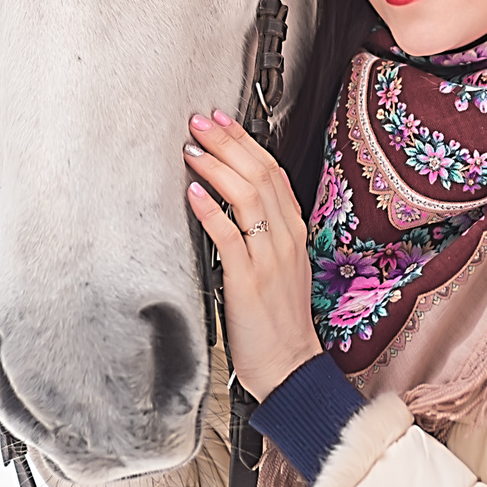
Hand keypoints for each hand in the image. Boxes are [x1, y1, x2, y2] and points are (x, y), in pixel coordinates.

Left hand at [184, 112, 324, 400]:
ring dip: (217, 168)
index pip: (273, 173)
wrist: (290, 366)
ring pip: (248, 197)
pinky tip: (193, 193)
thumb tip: (230, 202)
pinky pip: (229, 237)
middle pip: (260, 175)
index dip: (246, 142)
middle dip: (228, 142)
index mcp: (293, 233)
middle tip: (200, 122)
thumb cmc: (278, 321)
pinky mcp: (249, 281)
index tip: (222, 120)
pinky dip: (211, 211)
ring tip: (193, 149)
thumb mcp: (280, 266)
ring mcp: (269, 258)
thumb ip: (263, 233)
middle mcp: (285, 239)